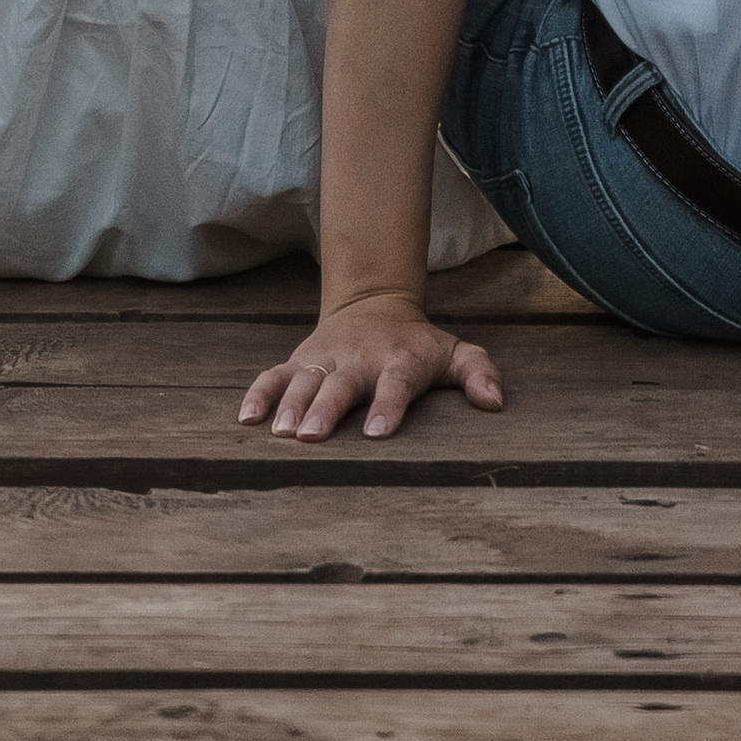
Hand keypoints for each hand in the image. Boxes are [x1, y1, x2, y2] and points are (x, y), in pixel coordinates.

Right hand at [237, 295, 504, 440]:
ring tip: (279, 433)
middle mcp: (358, 359)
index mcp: (399, 361)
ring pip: (304, 381)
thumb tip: (494, 402)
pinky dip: (258, 394)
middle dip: (325, 409)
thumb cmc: (417, 345)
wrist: (373, 304)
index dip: (388, 407)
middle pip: (341, 385)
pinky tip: (246, 420)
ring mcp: (325, 359)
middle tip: (311, 436)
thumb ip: (478, 372)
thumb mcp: (454, 352)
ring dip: (290, 405)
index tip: (377, 434)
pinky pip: (274, 375)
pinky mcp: (300, 360)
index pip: (396, 384)